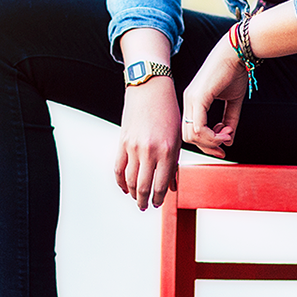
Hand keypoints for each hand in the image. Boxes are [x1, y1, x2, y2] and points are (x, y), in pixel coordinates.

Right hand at [114, 77, 180, 210]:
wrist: (150, 90)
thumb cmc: (167, 111)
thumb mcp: (177, 138)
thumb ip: (174, 163)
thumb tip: (172, 185)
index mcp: (167, 151)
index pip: (161, 184)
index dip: (160, 198)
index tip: (158, 203)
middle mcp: (150, 151)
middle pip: (143, 186)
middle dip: (144, 201)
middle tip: (145, 207)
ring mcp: (134, 147)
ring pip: (130, 180)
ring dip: (132, 193)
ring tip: (136, 199)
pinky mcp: (122, 142)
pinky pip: (118, 168)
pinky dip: (120, 181)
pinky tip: (124, 187)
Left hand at [182, 32, 247, 156]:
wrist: (236, 52)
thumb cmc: (234, 72)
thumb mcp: (233, 101)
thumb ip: (229, 120)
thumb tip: (228, 141)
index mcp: (193, 101)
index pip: (191, 131)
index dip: (207, 143)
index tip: (224, 144)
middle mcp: (188, 101)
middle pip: (188, 137)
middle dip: (208, 146)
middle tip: (226, 143)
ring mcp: (191, 99)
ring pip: (191, 135)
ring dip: (211, 141)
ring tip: (228, 134)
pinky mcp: (198, 98)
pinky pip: (198, 127)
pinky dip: (212, 136)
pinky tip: (226, 132)